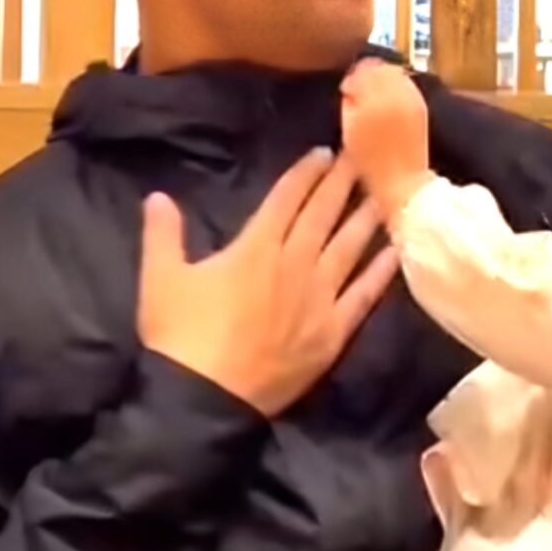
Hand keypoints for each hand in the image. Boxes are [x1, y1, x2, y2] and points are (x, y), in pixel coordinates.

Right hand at [137, 149, 398, 417]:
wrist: (204, 397)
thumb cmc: (180, 334)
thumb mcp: (161, 277)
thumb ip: (162, 233)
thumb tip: (158, 197)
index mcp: (256, 247)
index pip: (286, 199)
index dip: (306, 173)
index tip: (324, 153)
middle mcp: (295, 264)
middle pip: (323, 215)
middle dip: (342, 183)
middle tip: (362, 157)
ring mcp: (319, 298)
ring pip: (349, 248)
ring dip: (366, 218)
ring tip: (383, 193)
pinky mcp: (333, 332)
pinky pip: (363, 295)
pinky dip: (380, 273)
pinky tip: (393, 253)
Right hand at [341, 59, 432, 222]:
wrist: (404, 180)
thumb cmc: (371, 161)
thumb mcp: (350, 130)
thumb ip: (349, 102)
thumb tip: (350, 86)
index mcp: (375, 96)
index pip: (362, 70)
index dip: (352, 78)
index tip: (346, 89)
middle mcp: (397, 91)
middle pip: (381, 67)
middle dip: (368, 74)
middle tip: (359, 90)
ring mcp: (413, 97)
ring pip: (396, 73)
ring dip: (383, 79)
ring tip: (373, 94)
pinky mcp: (421, 106)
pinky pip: (407, 85)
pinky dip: (397, 87)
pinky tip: (389, 100)